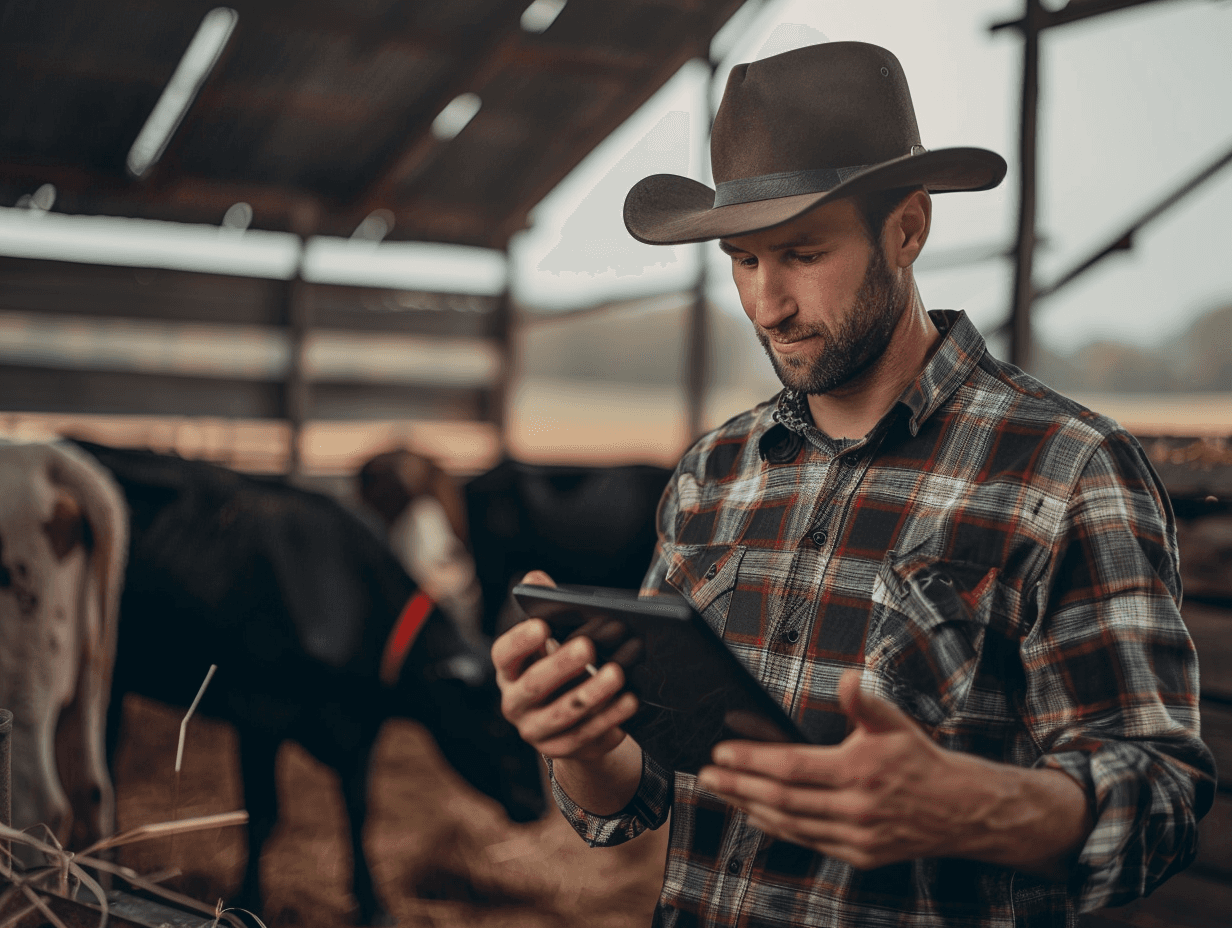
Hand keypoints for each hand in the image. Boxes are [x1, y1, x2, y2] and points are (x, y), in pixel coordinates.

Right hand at [491, 571, 639, 761]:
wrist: (566, 721)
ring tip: (616, 674)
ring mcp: (535, 730)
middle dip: (561, 666)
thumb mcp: (549, 639)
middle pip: (534, 685)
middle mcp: (514, 702)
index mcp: (508, 670)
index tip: (541, 624)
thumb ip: (544, 606)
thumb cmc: (557, 666)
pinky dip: (609, 718)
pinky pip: (586, 736)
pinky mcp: (560, 749)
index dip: (520, 641)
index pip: (504, 654)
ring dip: (592, 693)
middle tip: (588, 647)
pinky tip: (628, 701)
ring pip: (563, 713)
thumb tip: (536, 578)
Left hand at [696, 669, 1007, 869]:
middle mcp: (856, 808)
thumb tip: (847, 679)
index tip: (721, 752)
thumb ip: (864, 703)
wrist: (961, 810)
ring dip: (750, 808)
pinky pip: (808, 842)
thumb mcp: (894, 723)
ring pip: (790, 824)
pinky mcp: (860, 856)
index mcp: (859, 771)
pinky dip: (777, 829)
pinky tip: (757, 815)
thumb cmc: (920, 760)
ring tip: (723, 793)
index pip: (790, 766)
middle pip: (781, 799)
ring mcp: (857, 837)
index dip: (751, 759)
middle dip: (737, 786)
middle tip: (706, 776)